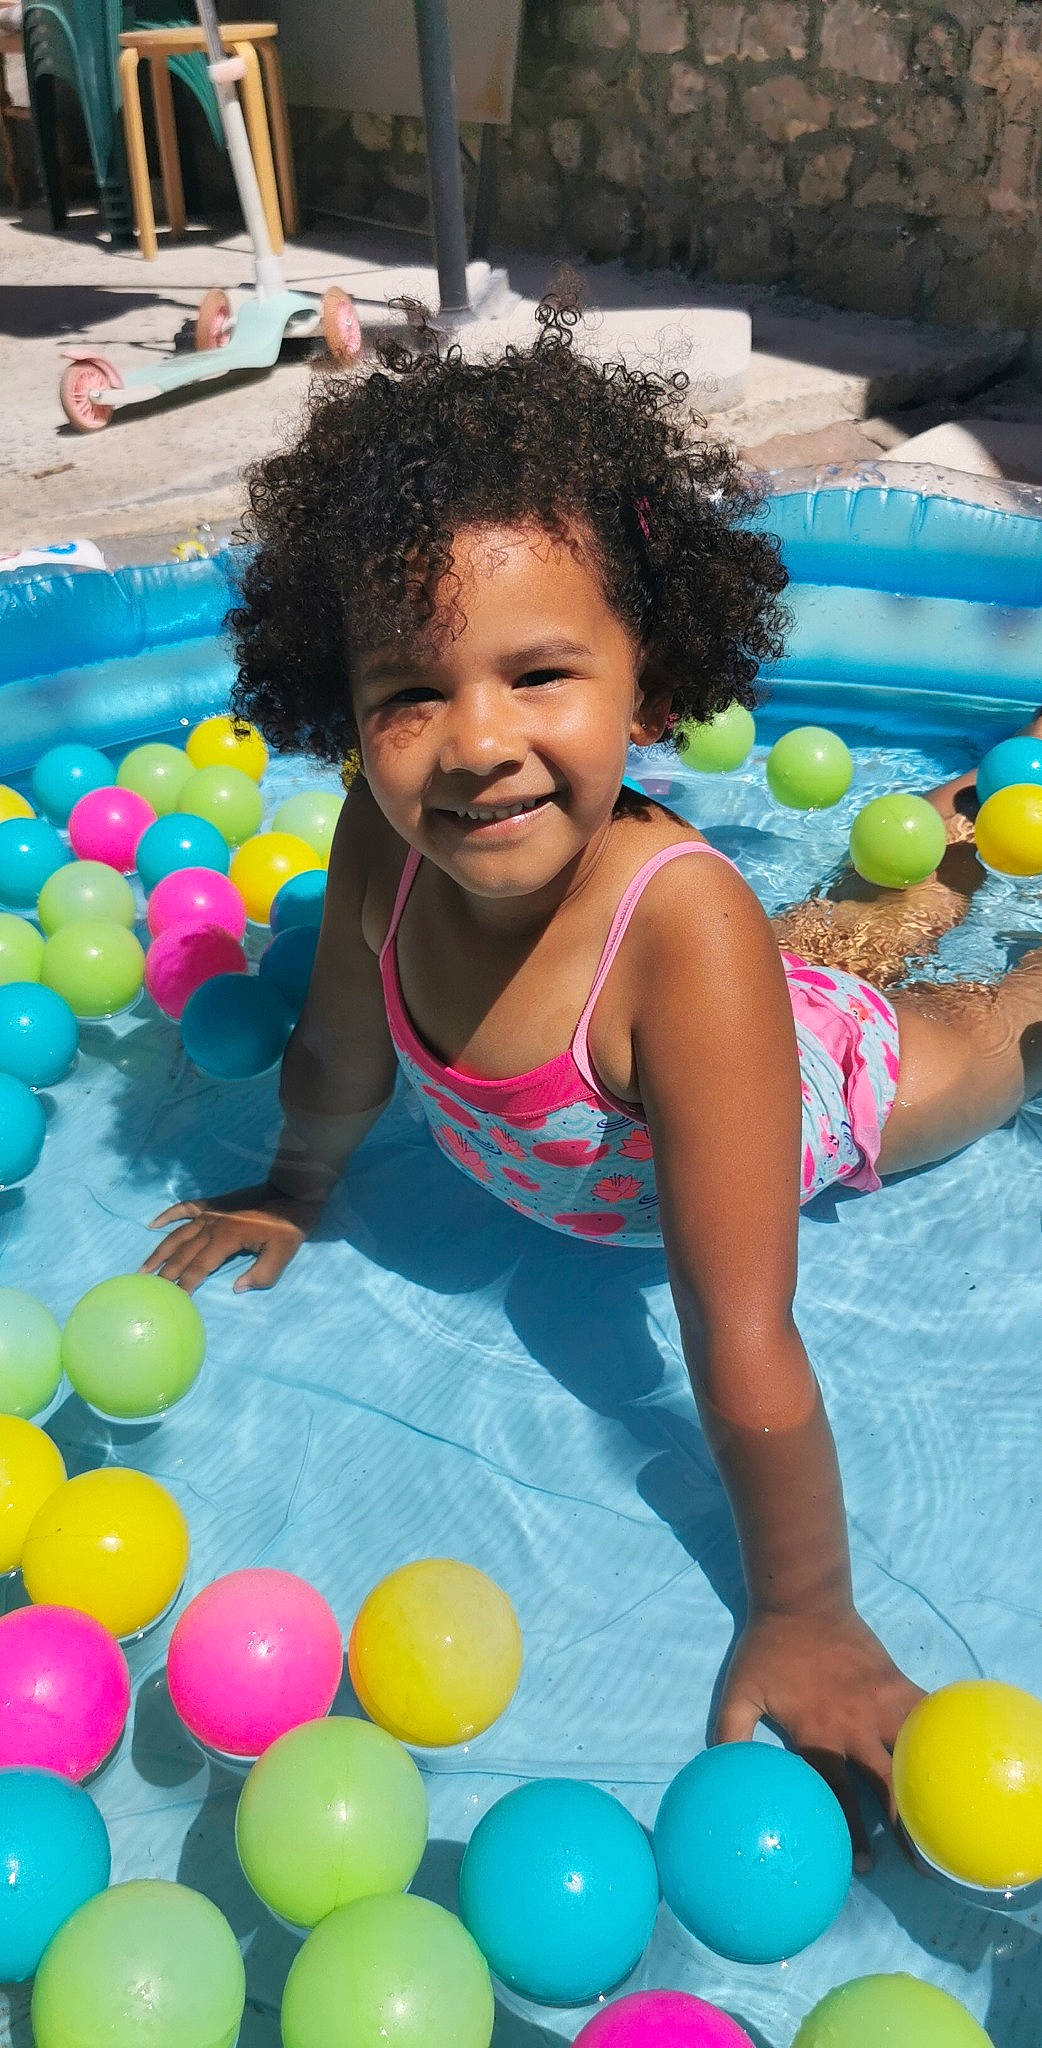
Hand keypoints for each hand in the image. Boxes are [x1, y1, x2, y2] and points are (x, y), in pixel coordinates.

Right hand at [142, 1184, 320, 1294]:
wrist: (292, 1191)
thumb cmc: (289, 1225)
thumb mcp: (283, 1253)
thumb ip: (262, 1274)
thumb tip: (238, 1288)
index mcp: (227, 1239)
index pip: (200, 1267)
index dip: (187, 1284)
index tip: (173, 1300)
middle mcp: (212, 1225)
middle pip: (183, 1254)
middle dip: (166, 1274)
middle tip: (149, 1290)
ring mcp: (210, 1213)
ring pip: (178, 1235)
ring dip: (160, 1252)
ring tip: (144, 1268)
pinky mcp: (212, 1204)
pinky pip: (184, 1208)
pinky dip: (167, 1216)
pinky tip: (152, 1224)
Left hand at [713, 1607, 924, 1868]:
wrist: (802, 1600)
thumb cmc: (768, 1649)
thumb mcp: (738, 1693)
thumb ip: (729, 1736)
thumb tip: (720, 1776)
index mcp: (817, 1736)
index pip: (838, 1795)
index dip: (853, 1832)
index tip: (866, 1866)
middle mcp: (854, 1727)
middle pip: (886, 1785)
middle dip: (904, 1827)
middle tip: (920, 1863)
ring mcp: (880, 1704)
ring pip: (916, 1755)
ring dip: (932, 1788)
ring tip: (950, 1821)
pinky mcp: (897, 1684)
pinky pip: (928, 1716)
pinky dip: (943, 1739)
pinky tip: (958, 1763)